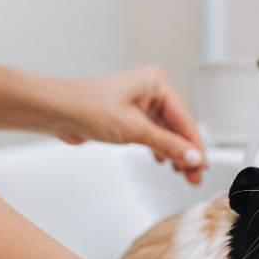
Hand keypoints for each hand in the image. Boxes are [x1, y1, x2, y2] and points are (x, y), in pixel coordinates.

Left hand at [56, 66, 206, 183]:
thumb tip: (192, 157)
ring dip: (174, 153)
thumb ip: (168, 145)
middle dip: (185, 152)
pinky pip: (152, 135)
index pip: (185, 120)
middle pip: (177, 127)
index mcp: (156, 83)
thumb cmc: (87, 106)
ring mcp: (139, 104)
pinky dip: (159, 149)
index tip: (202, 165)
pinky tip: (164, 161)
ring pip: (166, 133)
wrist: (56, 111)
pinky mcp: (129, 117)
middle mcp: (150, 91)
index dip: (194, 145)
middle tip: (194, 175)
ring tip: (183, 173)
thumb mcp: (135, 129)